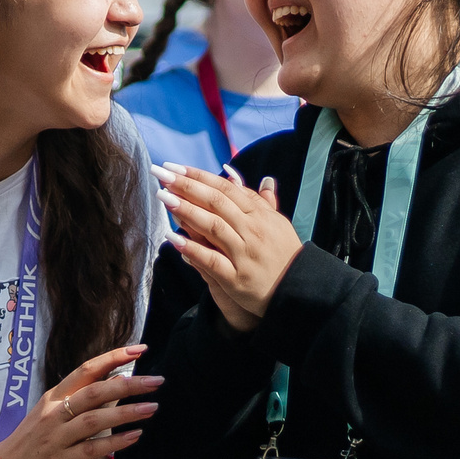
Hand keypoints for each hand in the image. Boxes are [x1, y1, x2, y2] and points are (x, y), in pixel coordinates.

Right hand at [0, 346, 156, 458]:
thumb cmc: (27, 444)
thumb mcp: (46, 415)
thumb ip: (73, 401)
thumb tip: (110, 387)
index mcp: (52, 397)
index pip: (86, 369)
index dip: (114, 357)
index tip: (140, 350)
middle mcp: (54, 413)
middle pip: (95, 390)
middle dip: (129, 383)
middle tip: (158, 380)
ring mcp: (57, 437)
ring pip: (95, 418)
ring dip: (127, 412)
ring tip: (153, 407)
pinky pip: (92, 449)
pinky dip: (116, 442)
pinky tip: (136, 437)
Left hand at [155, 164, 301, 331]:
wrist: (298, 292)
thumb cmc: (284, 255)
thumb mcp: (278, 225)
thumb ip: (263, 203)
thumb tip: (265, 178)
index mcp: (260, 215)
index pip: (225, 189)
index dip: (199, 176)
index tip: (174, 167)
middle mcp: (252, 231)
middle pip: (216, 203)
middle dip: (186, 186)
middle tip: (161, 173)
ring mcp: (244, 254)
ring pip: (213, 227)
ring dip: (186, 210)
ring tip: (163, 197)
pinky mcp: (236, 278)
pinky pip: (212, 260)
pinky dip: (192, 249)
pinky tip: (172, 238)